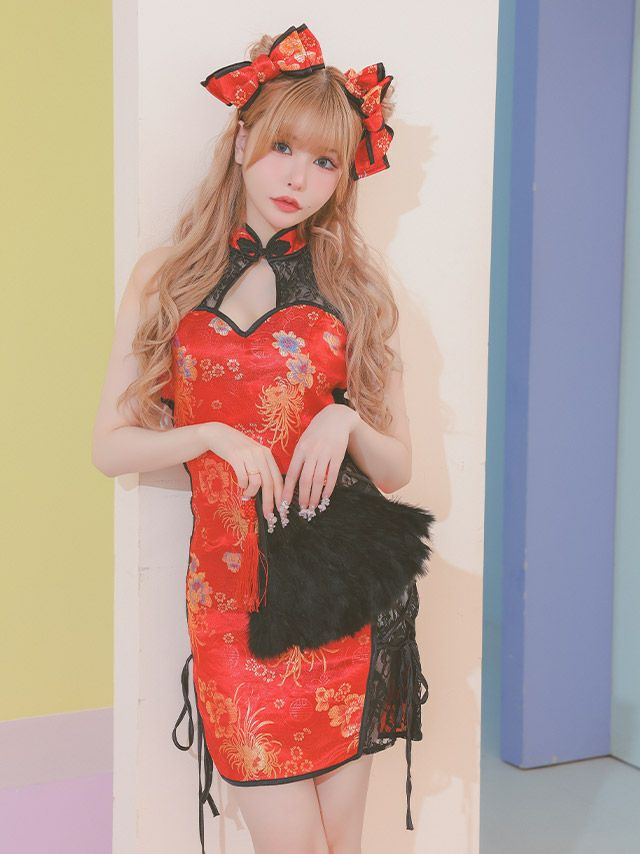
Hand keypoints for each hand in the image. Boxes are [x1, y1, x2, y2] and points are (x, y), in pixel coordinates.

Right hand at [201, 422, 283, 521]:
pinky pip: (243, 477)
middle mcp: (260, 453)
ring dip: (252, 493)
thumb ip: (261, 468)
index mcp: (267, 454)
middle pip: (269, 483)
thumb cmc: (236, 448)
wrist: (218, 434)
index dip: (280, 495)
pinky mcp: (235, 456)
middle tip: (269, 515)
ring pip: (257, 481)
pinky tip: (240, 485)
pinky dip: (243, 485)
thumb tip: (268, 492)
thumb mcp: (253, 455)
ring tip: (247, 495)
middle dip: (270, 502)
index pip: (278, 478)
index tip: (281, 509)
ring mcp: (248, 454)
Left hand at [281, 404, 359, 519]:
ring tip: (313, 506)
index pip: (291, 474)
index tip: (284, 502)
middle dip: (303, 497)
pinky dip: (329, 488)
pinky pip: (333, 475)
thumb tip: (293, 478)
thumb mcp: (303, 441)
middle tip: (302, 509)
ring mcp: (325, 454)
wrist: (336, 417)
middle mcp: (311, 452)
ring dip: (315, 495)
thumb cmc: (317, 430)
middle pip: (305, 480)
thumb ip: (299, 457)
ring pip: (318, 480)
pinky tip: (326, 496)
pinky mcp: (338, 455)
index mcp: (300, 449)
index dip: (287, 490)